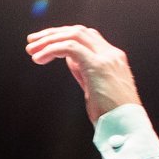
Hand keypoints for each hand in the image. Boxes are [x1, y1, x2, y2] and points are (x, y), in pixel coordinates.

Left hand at [25, 25, 140, 123]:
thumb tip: (70, 59)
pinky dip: (52, 49)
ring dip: (49, 40)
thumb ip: (84, 70)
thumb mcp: (95, 88)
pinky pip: (70, 48)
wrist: (127, 126)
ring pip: (74, 35)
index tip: (43, 45)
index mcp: (112, 57)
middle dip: (52, 34)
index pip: (86, 36)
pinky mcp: (97, 66)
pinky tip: (39, 59)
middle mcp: (111, 53)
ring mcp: (106, 58)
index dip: (63, 36)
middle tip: (32, 42)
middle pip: (78, 31)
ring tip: (32, 51)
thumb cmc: (111, 115)